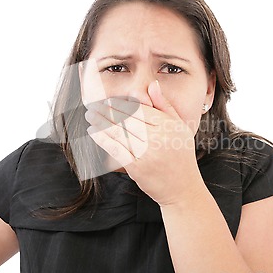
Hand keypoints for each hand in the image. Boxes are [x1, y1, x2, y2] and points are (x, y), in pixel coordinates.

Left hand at [85, 80, 204, 205]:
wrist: (182, 188)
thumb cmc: (181, 156)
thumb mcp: (179, 127)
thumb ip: (165, 106)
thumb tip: (153, 85)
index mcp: (169, 126)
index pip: (140, 109)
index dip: (121, 104)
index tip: (108, 100)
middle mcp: (159, 138)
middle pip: (127, 119)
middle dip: (107, 111)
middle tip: (93, 105)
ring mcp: (148, 154)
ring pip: (119, 132)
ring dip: (101, 122)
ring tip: (90, 115)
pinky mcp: (137, 168)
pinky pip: (116, 149)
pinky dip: (103, 139)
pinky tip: (93, 132)